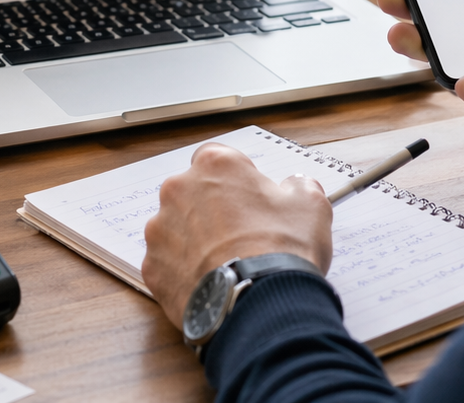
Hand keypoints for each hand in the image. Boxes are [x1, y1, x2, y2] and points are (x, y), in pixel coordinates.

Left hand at [141, 143, 332, 330]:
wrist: (260, 304)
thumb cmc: (284, 249)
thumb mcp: (310, 206)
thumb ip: (299, 186)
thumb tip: (295, 186)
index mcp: (215, 165)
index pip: (217, 159)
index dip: (235, 179)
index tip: (249, 199)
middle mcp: (178, 190)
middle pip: (192, 193)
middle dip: (211, 209)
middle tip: (240, 234)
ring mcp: (160, 230)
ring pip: (176, 228)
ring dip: (195, 240)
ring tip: (225, 263)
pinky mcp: (152, 267)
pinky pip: (167, 263)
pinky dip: (184, 272)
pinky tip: (210, 283)